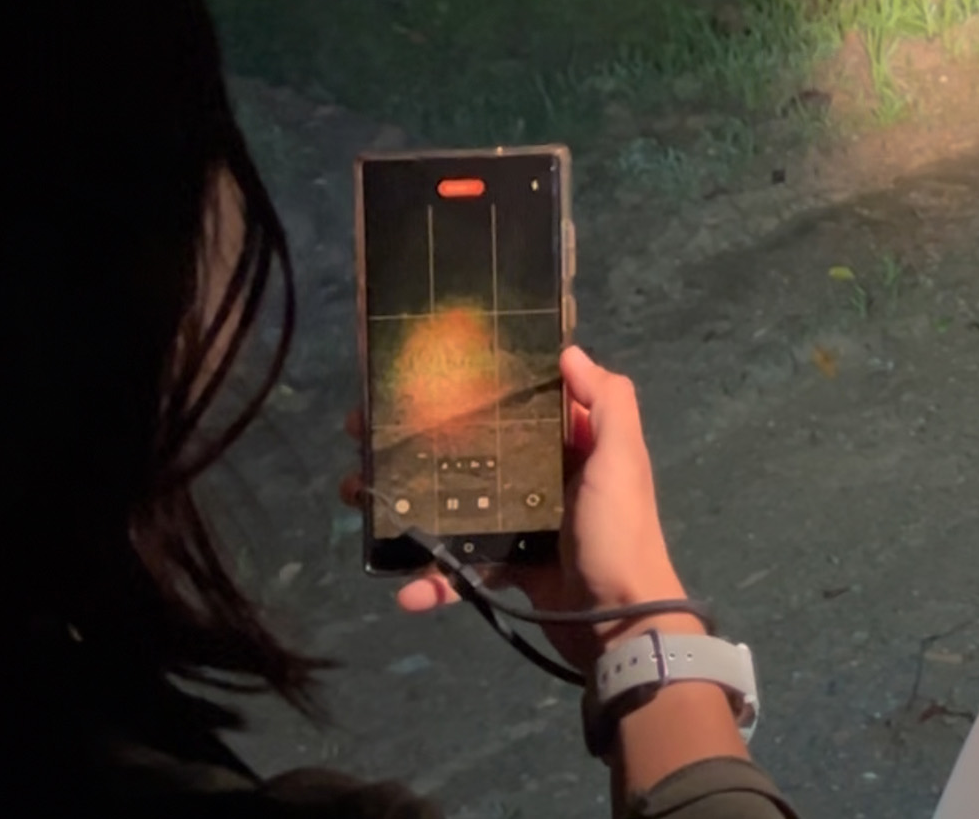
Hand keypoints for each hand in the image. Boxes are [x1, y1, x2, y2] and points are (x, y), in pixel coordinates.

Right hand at [340, 345, 689, 671]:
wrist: (620, 626)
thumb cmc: (619, 532)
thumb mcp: (622, 460)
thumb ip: (609, 403)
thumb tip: (568, 352)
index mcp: (573, 447)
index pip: (519, 408)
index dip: (474, 393)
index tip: (420, 384)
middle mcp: (546, 480)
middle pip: (474, 453)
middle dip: (420, 448)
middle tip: (365, 441)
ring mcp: (524, 526)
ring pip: (457, 507)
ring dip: (409, 508)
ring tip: (356, 498)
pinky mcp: (510, 568)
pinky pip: (462, 567)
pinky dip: (433, 579)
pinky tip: (407, 590)